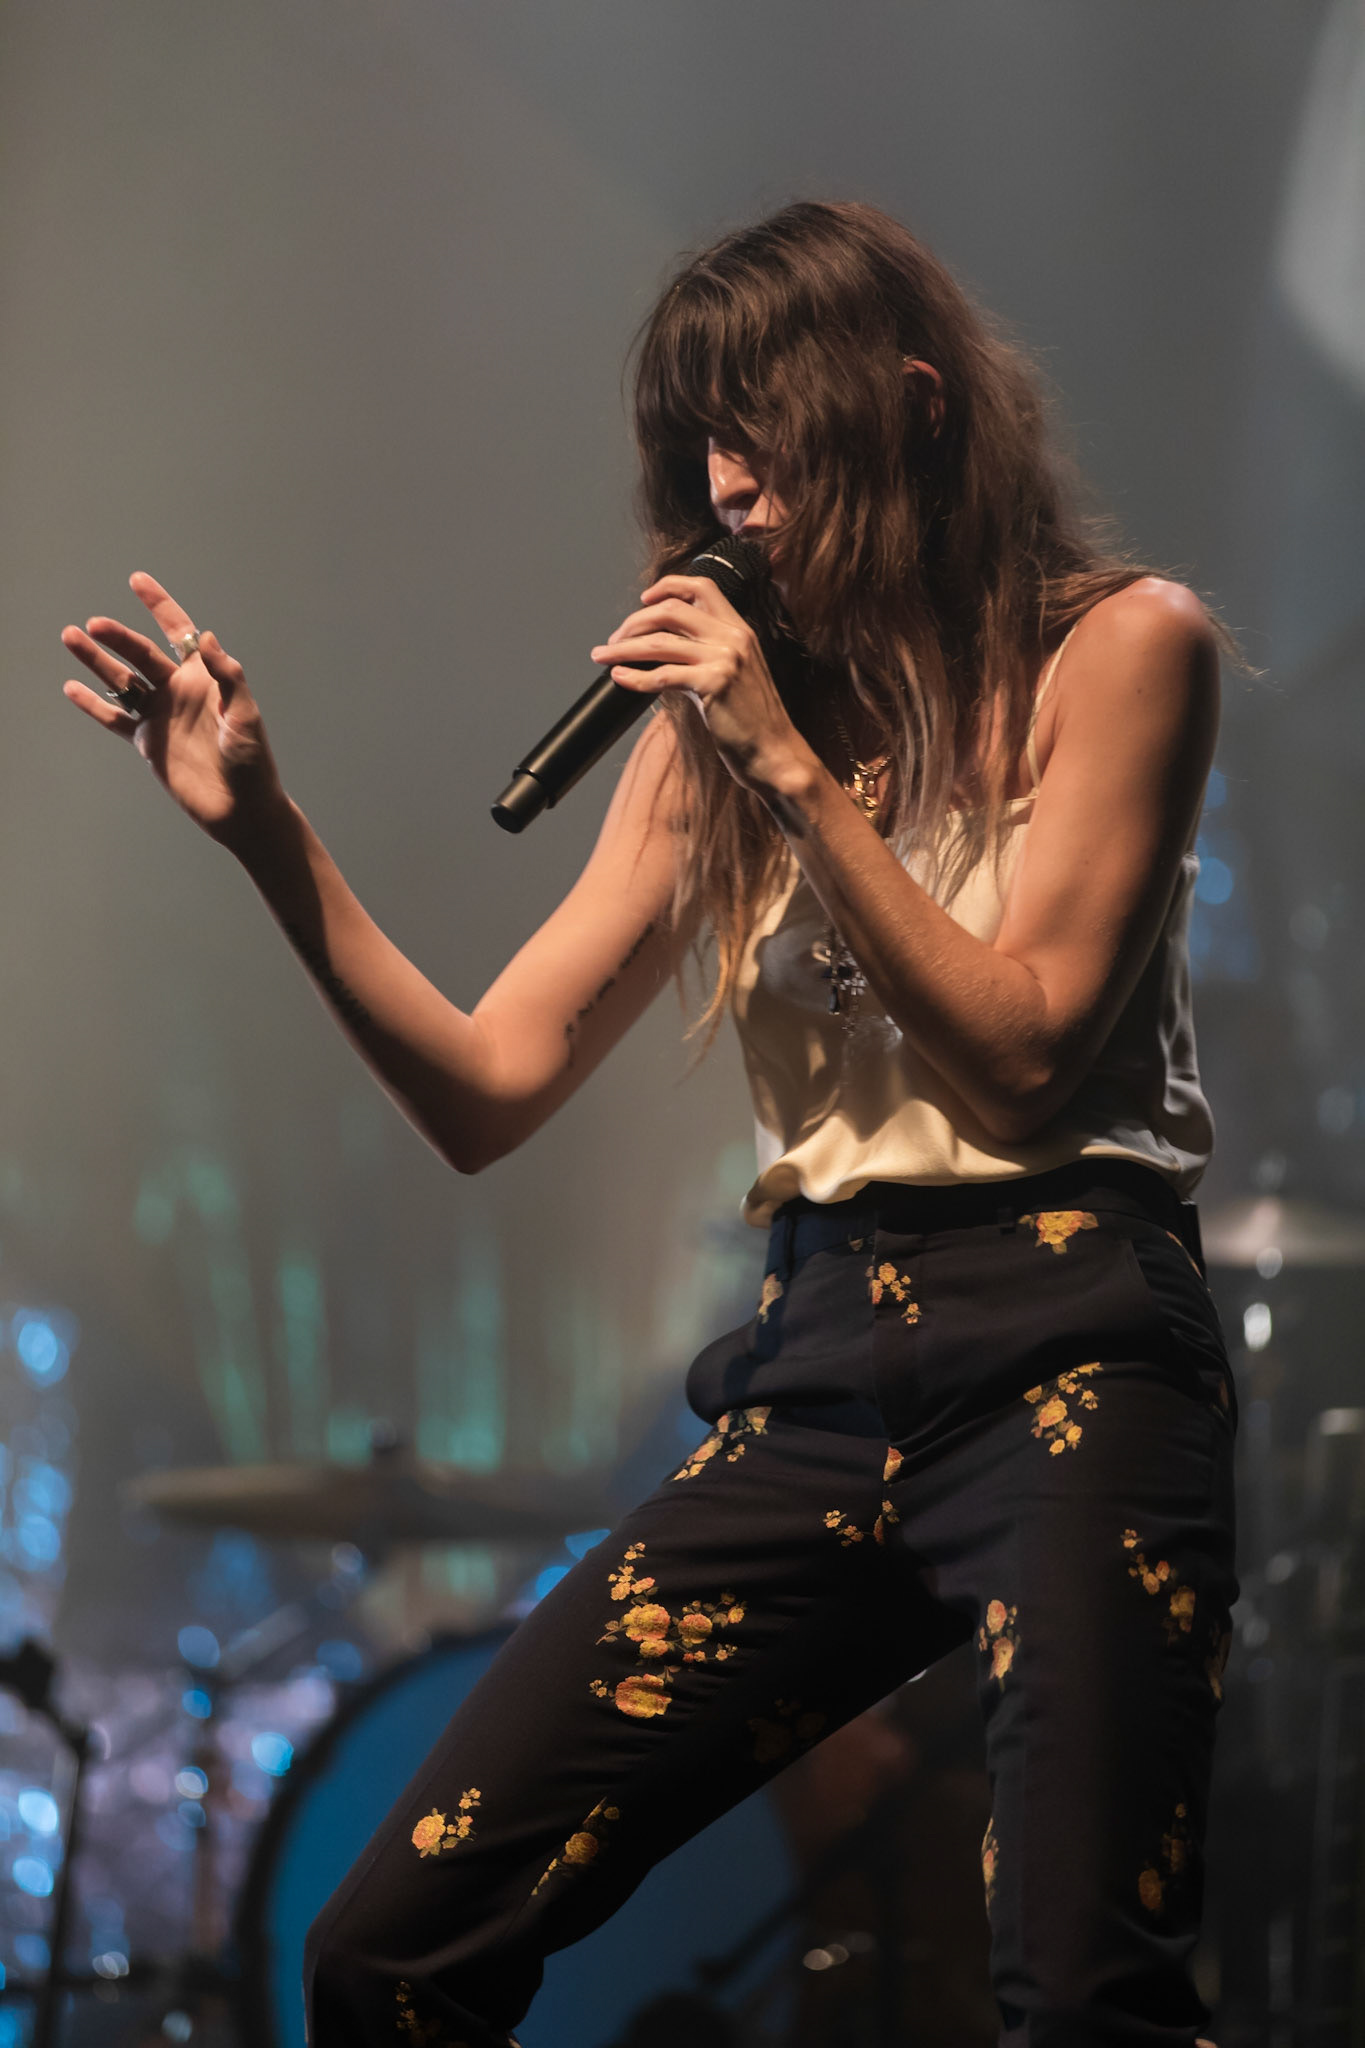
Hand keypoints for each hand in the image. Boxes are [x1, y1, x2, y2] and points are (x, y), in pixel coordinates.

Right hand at [61, 573, 285, 849]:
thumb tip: (207, 636)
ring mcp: (161, 715)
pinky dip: (93, 705)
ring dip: (97, 661)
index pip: (180, 632)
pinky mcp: (148, 742)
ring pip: (122, 681)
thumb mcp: (245, 716)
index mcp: (205, 678)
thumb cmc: (253, 762)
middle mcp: (179, 691)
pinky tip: (71, 687)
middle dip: (118, 638)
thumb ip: (228, 677)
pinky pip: (115, 718)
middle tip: (94, 625)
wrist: (241, 809)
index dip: (160, 606)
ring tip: (71, 637)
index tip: (137, 581)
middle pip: (142, 654)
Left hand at [591, 574, 815, 793]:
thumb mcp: (736, 673)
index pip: (702, 586)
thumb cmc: (753, 720)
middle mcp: (733, 637)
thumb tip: (662, 648)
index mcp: (740, 629)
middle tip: (614, 638)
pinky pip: (661, 676)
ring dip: (623, 648)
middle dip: (634, 622)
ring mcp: (724, 659)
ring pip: (659, 642)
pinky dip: (634, 677)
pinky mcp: (713, 684)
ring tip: (602, 656)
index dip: (668, 587)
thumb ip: (708, 653)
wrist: (775, 752)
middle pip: (671, 609)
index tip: (644, 599)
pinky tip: (619, 678)